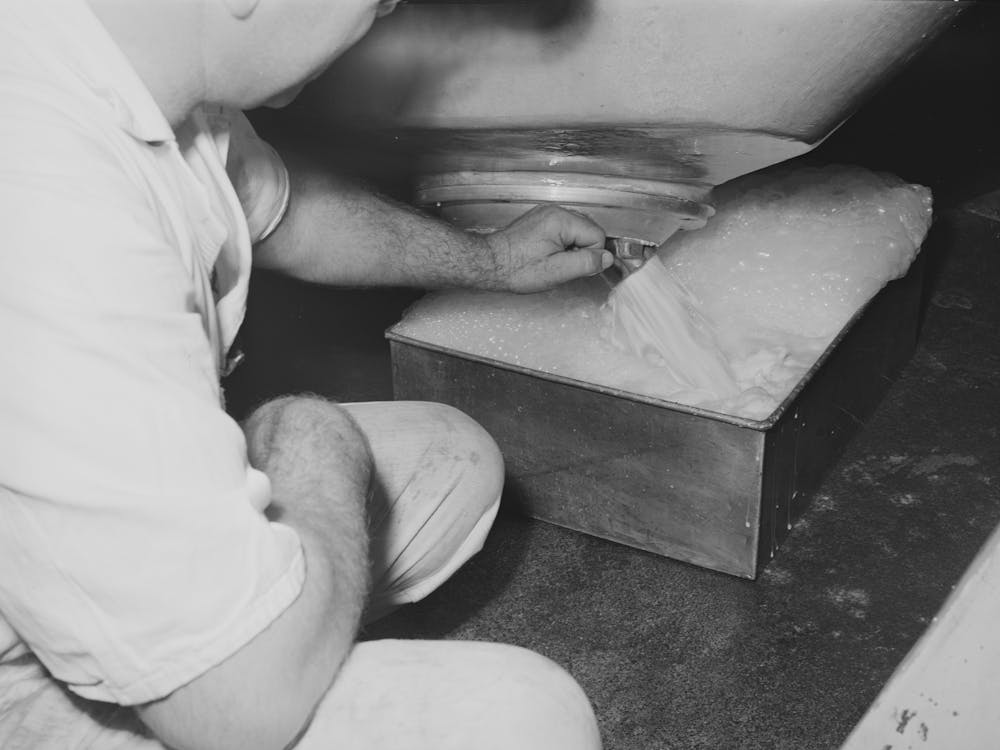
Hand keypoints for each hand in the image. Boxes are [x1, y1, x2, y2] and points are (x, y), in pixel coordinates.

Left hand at [484, 205, 610, 292]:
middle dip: (581, 250)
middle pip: (589, 230)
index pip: (597, 235)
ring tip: (551, 260)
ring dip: (571, 248)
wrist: (489, 264)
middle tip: (560, 264)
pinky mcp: (540, 220)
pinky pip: (564, 230)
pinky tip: (546, 254)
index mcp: (561, 220)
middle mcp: (555, 210)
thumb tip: (607, 258)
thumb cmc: (517, 269)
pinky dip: (561, 244)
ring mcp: (546, 213)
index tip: (570, 266)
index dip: (589, 256)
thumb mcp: (556, 272)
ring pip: (577, 231)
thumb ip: (586, 263)